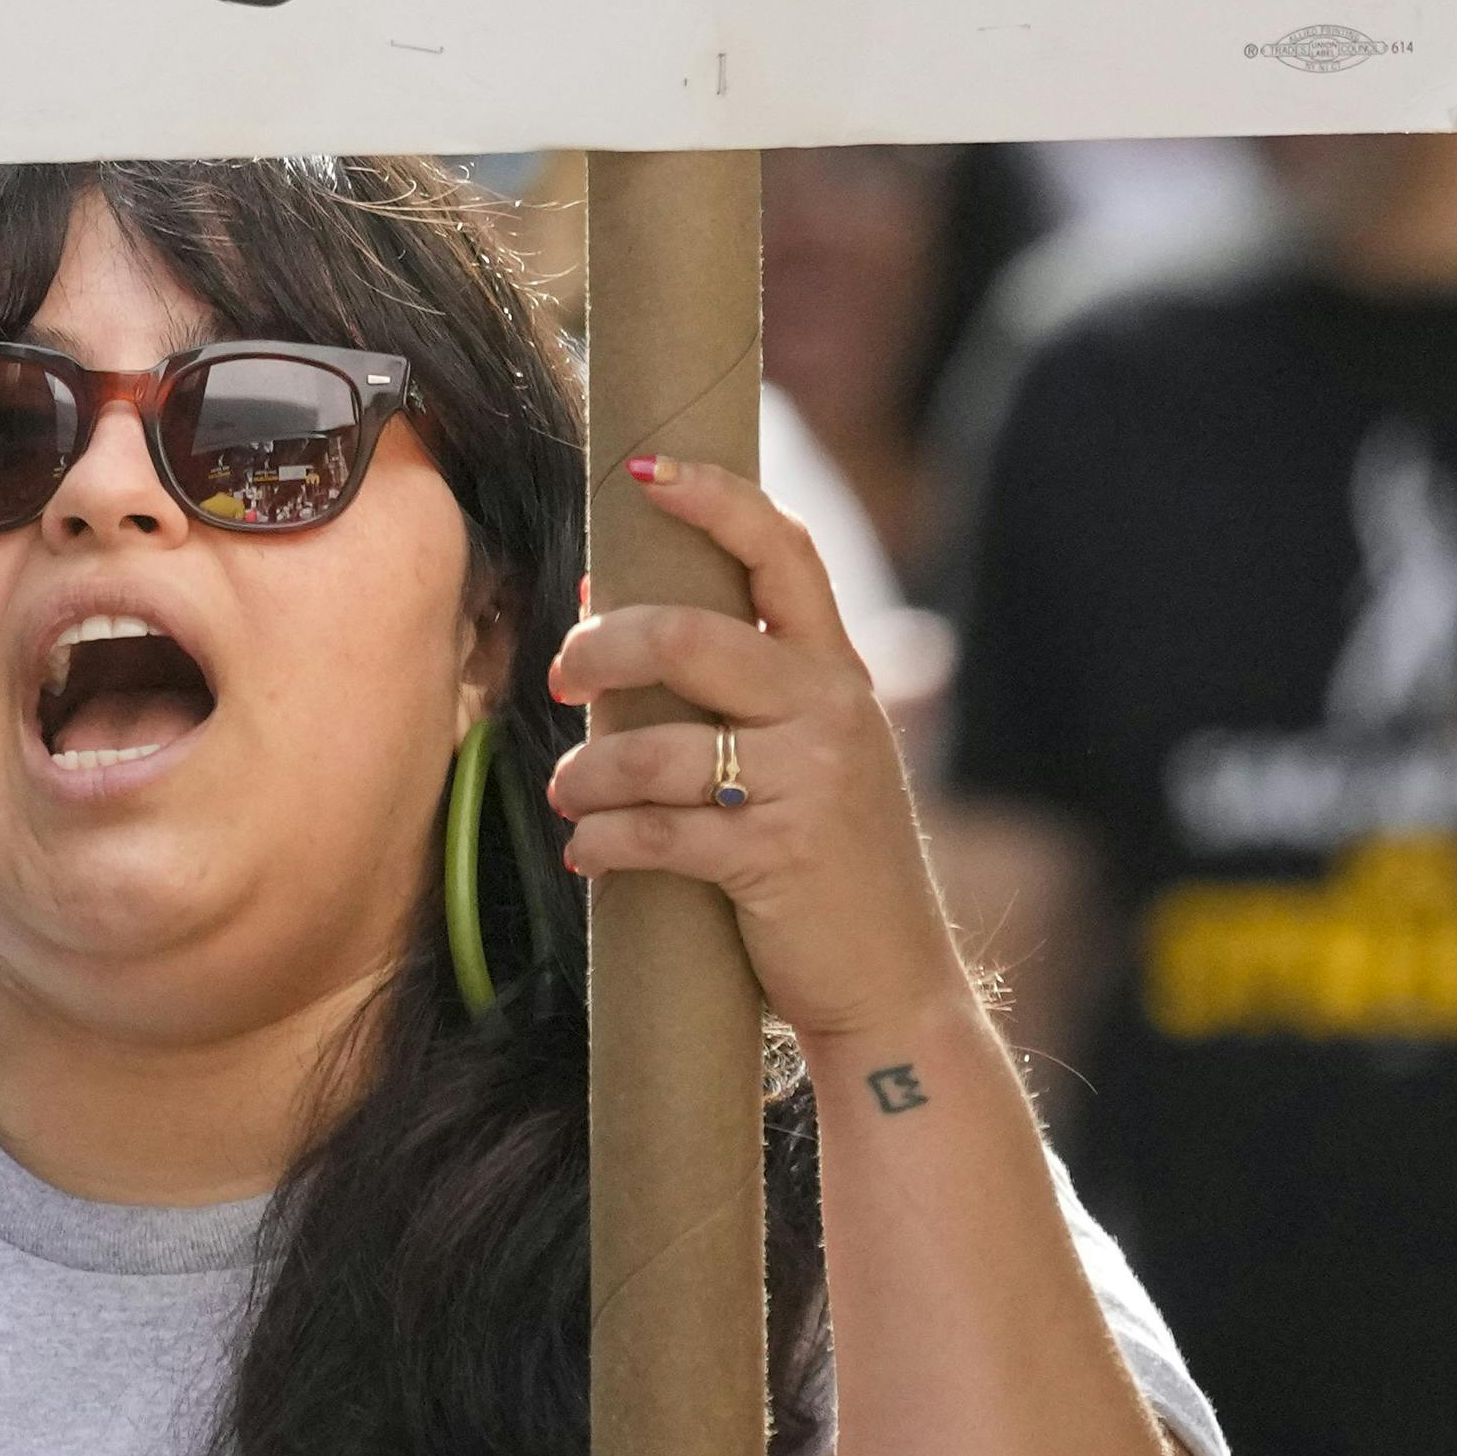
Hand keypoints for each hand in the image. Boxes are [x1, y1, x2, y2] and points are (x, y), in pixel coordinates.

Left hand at [545, 456, 972, 1052]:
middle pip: (690, 634)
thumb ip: (726, 676)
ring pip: (657, 744)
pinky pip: (657, 830)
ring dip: (587, 771)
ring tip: (569, 793)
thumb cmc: (826, 858)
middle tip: (561, 677)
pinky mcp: (778, 857)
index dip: (713, 495)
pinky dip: (603, 841)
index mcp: (836, 673)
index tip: (641, 470)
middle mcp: (832, 712)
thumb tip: (603, 594)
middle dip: (601, 648)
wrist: (895, 986)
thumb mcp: (802, 753)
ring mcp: (811, 783)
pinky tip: (588, 852)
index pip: (783, 549)